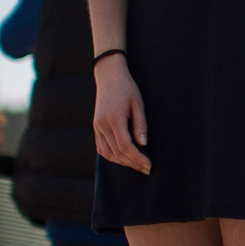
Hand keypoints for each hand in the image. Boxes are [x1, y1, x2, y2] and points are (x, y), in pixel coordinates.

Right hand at [93, 56, 151, 173]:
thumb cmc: (127, 88)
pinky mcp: (95, 126)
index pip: (125, 146)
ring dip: (122, 162)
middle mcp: (102, 125)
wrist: (109, 76)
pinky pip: (101, 147)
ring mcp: (96, 126)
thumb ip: (140, 125)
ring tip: (137, 166)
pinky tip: (123, 159)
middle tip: (146, 169)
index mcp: (114, 119)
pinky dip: (111, 156)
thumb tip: (143, 144)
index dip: (137, 158)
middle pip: (116, 152)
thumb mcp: (138, 104)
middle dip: (132, 163)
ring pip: (107, 153)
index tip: (149, 165)